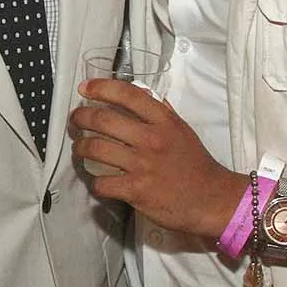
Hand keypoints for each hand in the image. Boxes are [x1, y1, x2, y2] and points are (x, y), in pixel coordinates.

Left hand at [70, 78, 246, 238]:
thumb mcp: (182, 130)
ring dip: (81, 147)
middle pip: (103, 119)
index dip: (101, 87)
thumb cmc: (196, 164)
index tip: (85, 88)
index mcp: (163, 121)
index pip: (127, 94)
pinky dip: (95, 181)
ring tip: (80, 148)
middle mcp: (151, 139)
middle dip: (81, 117)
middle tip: (75, 119)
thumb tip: (143, 96)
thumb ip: (162, 113)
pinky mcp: (136, 191)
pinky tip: (97, 180)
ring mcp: (142, 165)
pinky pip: (103, 182)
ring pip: (96, 149)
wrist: (211, 199)